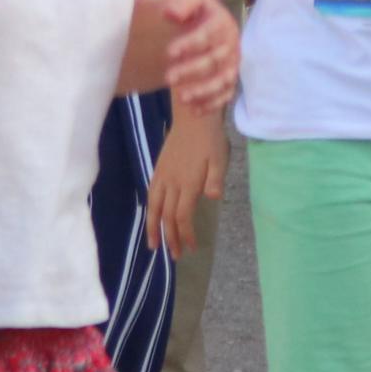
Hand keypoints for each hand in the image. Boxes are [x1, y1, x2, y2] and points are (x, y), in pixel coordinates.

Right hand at [149, 115, 228, 256]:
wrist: (192, 115)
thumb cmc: (210, 138)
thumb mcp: (220, 157)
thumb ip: (215, 178)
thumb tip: (212, 197)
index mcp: (187, 183)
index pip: (182, 216)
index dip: (185, 234)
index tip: (191, 247)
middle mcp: (171, 182)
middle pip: (166, 216)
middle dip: (170, 238)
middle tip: (175, 256)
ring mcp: (162, 175)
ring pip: (154, 207)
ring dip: (153, 228)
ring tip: (153, 245)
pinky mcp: (159, 168)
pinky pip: (151, 193)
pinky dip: (150, 209)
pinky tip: (152, 216)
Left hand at [153, 0, 236, 110]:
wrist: (204, 26)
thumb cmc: (194, 14)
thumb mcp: (187, 1)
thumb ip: (180, 4)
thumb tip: (171, 13)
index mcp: (222, 23)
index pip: (207, 35)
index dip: (189, 45)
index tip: (169, 53)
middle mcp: (231, 45)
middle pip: (214, 61)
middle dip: (191, 71)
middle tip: (168, 78)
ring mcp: (232, 65)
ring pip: (223, 81)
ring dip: (203, 91)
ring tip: (181, 98)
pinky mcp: (230, 81)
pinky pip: (225, 96)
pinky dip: (212, 104)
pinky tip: (194, 111)